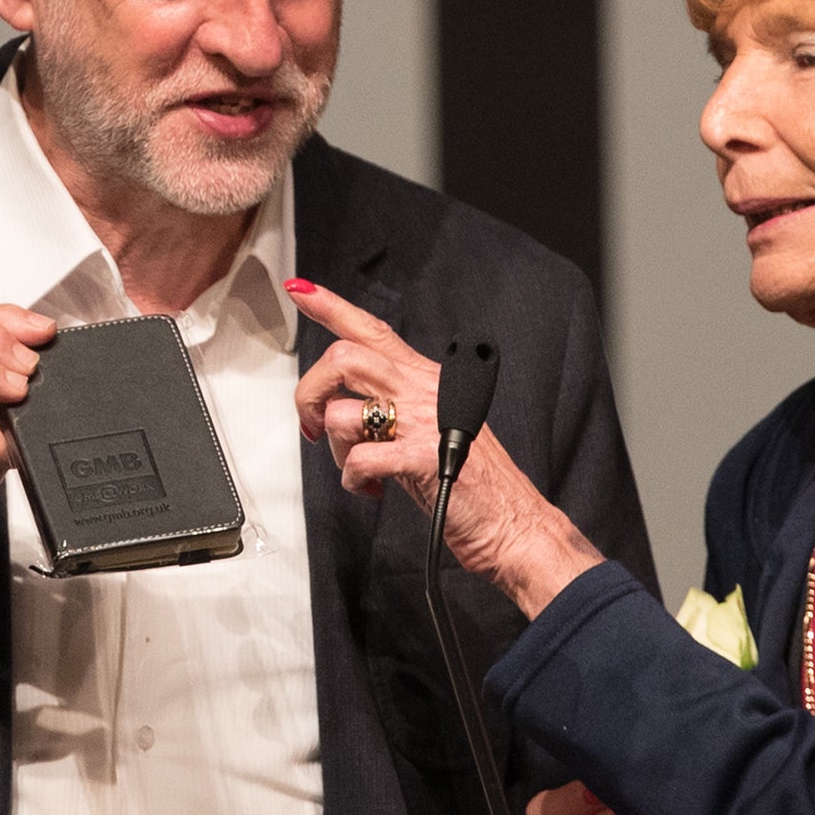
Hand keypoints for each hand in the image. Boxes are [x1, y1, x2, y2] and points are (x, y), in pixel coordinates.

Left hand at [286, 279, 601, 617]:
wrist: (514, 523)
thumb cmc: (476, 482)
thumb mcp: (438, 426)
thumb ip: (401, 405)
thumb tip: (352, 405)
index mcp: (426, 378)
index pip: (373, 329)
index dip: (331, 306)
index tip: (301, 291)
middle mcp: (423, 390)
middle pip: (344, 358)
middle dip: (311, 393)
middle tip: (314, 425)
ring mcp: (424, 422)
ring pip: (342, 411)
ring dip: (334, 448)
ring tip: (356, 467)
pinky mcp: (421, 458)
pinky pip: (359, 458)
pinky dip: (353, 481)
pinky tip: (371, 488)